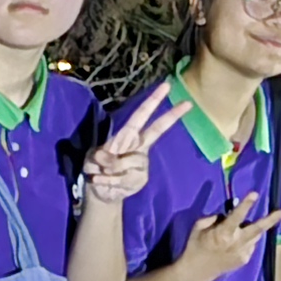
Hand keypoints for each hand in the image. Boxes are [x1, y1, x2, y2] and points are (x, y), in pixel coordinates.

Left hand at [79, 82, 189, 208]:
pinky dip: (108, 180)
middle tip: (188, 103)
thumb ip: (101, 157)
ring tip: (100, 173)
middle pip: (157, 130)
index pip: (141, 116)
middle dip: (171, 116)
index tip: (167, 86)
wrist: (100, 194)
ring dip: (110, 168)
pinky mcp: (140, 179)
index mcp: (127, 135)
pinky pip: (124, 178)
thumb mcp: (92, 160)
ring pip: (132, 161)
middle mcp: (138, 147)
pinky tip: (102, 182)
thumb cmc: (96, 169)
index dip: (153, 101)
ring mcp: (141, 164)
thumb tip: (106, 157)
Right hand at [171, 199, 280, 280]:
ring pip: (255, 235)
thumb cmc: (195, 247)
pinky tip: (235, 243)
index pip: (237, 216)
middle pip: (259, 228)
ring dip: (254, 229)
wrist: (196, 273)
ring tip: (242, 229)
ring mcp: (243, 253)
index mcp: (223, 234)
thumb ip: (214, 218)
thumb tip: (227, 214)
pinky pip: (251, 244)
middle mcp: (237, 243)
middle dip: (273, 219)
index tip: (255, 194)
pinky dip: (247, 239)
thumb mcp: (199, 227)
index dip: (246, 204)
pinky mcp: (245, 259)